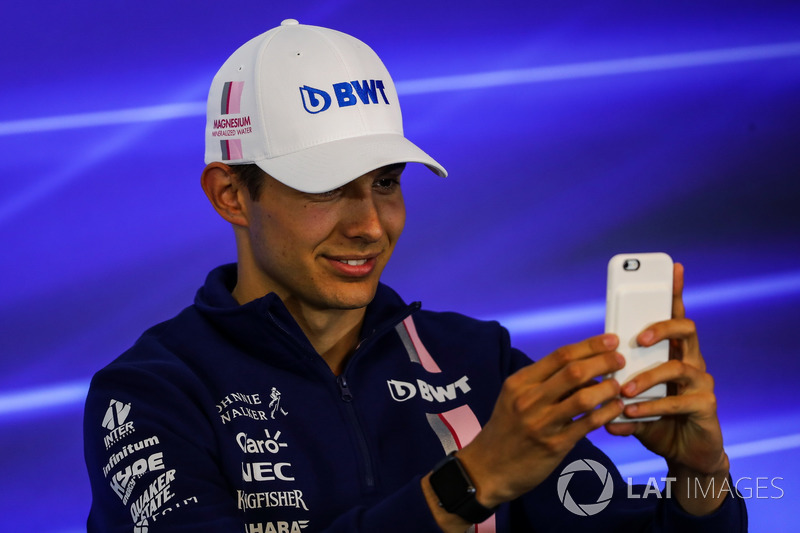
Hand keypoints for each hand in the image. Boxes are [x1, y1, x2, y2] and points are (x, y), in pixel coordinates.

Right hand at [456, 333, 625, 506]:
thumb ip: (543, 383)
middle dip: (603, 361)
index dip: (590, 345)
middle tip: (620, 359)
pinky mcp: (554, 445)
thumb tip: (583, 370)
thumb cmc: (506, 428)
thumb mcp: (514, 398)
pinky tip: (615, 407)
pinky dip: (607, 412)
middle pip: (574, 371)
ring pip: (584, 397)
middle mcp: (529, 399)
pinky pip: (588, 424)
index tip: (610, 340)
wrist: (487, 467)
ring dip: (607, 388)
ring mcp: (542, 423)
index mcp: (519, 382)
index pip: (560, 355)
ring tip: (618, 385)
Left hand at [605, 263, 729, 513]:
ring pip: (678, 366)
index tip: (674, 269)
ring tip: (624, 390)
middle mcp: (691, 361)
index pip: (674, 315)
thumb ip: (612, 383)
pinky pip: (680, 401)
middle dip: (662, 327)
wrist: (685, 453)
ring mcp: (702, 383)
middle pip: (685, 329)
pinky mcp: (706, 407)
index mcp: (673, 351)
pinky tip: (632, 412)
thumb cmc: (657, 417)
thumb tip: (584, 373)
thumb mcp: (632, 396)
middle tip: (639, 338)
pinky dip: (653, 407)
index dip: (675, 292)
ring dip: (647, 377)